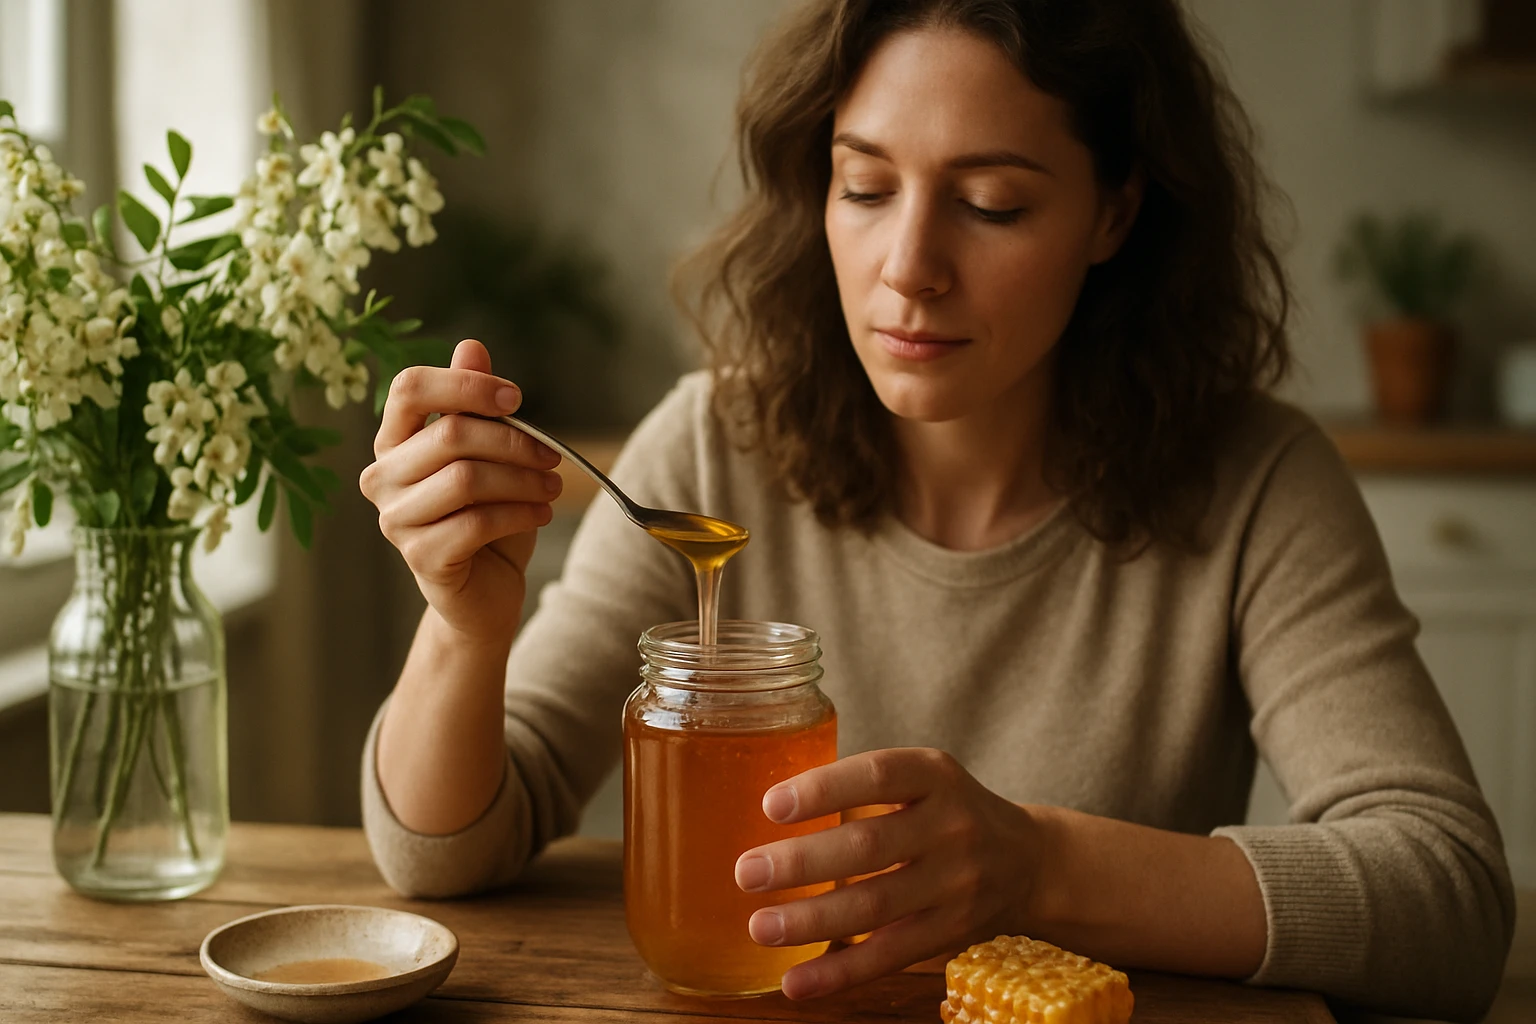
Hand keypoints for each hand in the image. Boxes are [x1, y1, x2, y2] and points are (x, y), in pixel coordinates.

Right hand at [360, 339, 562, 644]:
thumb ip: (473, 403)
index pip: (409, 388)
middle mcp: (381, 476)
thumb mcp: (487, 455)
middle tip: (553, 457)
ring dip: (523, 480)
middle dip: (515, 442)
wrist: (486, 590)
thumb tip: (470, 346)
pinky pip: (477, 522)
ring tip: (552, 488)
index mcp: (393, 440)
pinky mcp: (420, 556)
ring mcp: (395, 519)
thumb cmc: (486, 515)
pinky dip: (520, 513)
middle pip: (450, 434)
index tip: (517, 398)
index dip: (466, 385)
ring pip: (467, 479)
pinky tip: (540, 514)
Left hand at [734, 747, 1039, 999]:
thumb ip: (863, 789)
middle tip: (747, 872)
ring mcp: (956, 883)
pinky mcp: (952, 932)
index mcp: (935, 775)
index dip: (823, 789)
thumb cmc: (947, 811)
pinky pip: (890, 956)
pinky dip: (840, 973)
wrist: (1028, 861)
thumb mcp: (922, 778)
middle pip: (870, 846)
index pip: (877, 775)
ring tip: (760, 926)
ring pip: (876, 907)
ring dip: (811, 921)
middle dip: (802, 863)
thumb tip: (767, 812)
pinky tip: (796, 981)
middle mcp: (951, 826)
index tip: (770, 806)